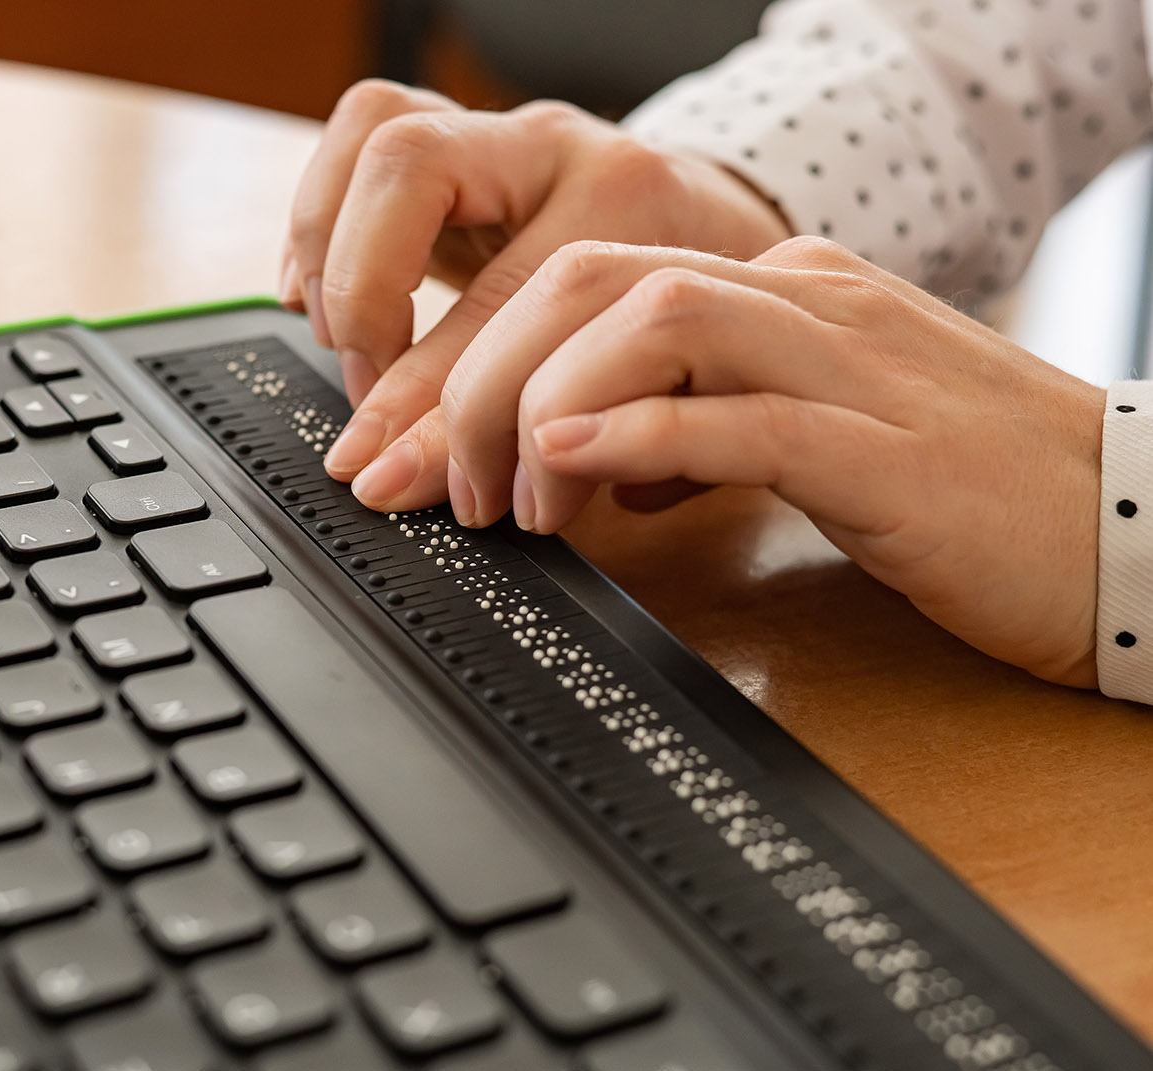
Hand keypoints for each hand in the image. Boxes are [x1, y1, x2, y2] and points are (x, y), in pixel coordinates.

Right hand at [280, 79, 791, 491]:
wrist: (718, 237)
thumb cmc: (694, 315)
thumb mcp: (646, 382)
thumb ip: (546, 425)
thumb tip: (403, 478)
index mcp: (624, 203)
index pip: (503, 294)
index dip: (427, 392)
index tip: (388, 466)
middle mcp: (554, 150)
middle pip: (415, 166)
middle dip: (363, 291)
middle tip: (364, 387)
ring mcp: (499, 138)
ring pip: (379, 126)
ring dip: (326, 243)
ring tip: (334, 337)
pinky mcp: (454, 149)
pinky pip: (357, 136)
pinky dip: (317, 220)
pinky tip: (314, 293)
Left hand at [360, 236, 1104, 687]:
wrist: (1136, 529)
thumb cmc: (970, 494)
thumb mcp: (810, 440)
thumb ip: (701, 429)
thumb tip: (590, 460)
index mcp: (784, 294)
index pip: (593, 279)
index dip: (485, 357)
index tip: (433, 449)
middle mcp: (807, 303)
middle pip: (596, 281)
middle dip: (483, 375)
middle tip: (440, 483)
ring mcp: (852, 364)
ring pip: (656, 320)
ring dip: (543, 404)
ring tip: (504, 498)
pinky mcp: (888, 449)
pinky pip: (746, 417)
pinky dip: (642, 434)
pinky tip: (572, 465)